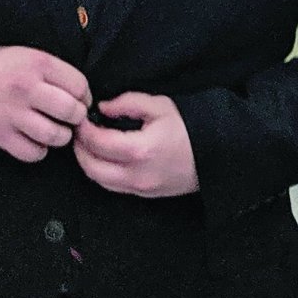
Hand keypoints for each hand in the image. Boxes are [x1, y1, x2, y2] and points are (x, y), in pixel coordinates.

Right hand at [0, 46, 90, 162]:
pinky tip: (34, 138)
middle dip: (76, 117)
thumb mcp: (35, 57)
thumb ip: (61, 75)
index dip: (84, 96)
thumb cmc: (10, 70)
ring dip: (60, 136)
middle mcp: (24, 87)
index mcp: (37, 63)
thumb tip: (88, 101)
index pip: (80, 86)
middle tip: (69, 117)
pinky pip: (33, 153)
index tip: (78, 99)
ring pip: (54, 135)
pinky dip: (38, 150)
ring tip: (54, 129)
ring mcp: (10, 112)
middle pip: (71, 112)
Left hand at [70, 92, 197, 197]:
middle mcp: (136, 175)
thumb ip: (127, 103)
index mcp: (140, 150)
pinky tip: (104, 156)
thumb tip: (103, 108)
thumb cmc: (191, 128)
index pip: (97, 142)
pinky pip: (113, 186)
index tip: (81, 118)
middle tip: (79, 131)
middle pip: (91, 167)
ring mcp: (141, 189)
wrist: (217, 155)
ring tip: (89, 143)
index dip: (83, 130)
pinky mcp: (145, 195)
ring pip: (99, 180)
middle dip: (79, 148)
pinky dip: (101, 172)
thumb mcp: (160, 105)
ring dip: (88, 162)